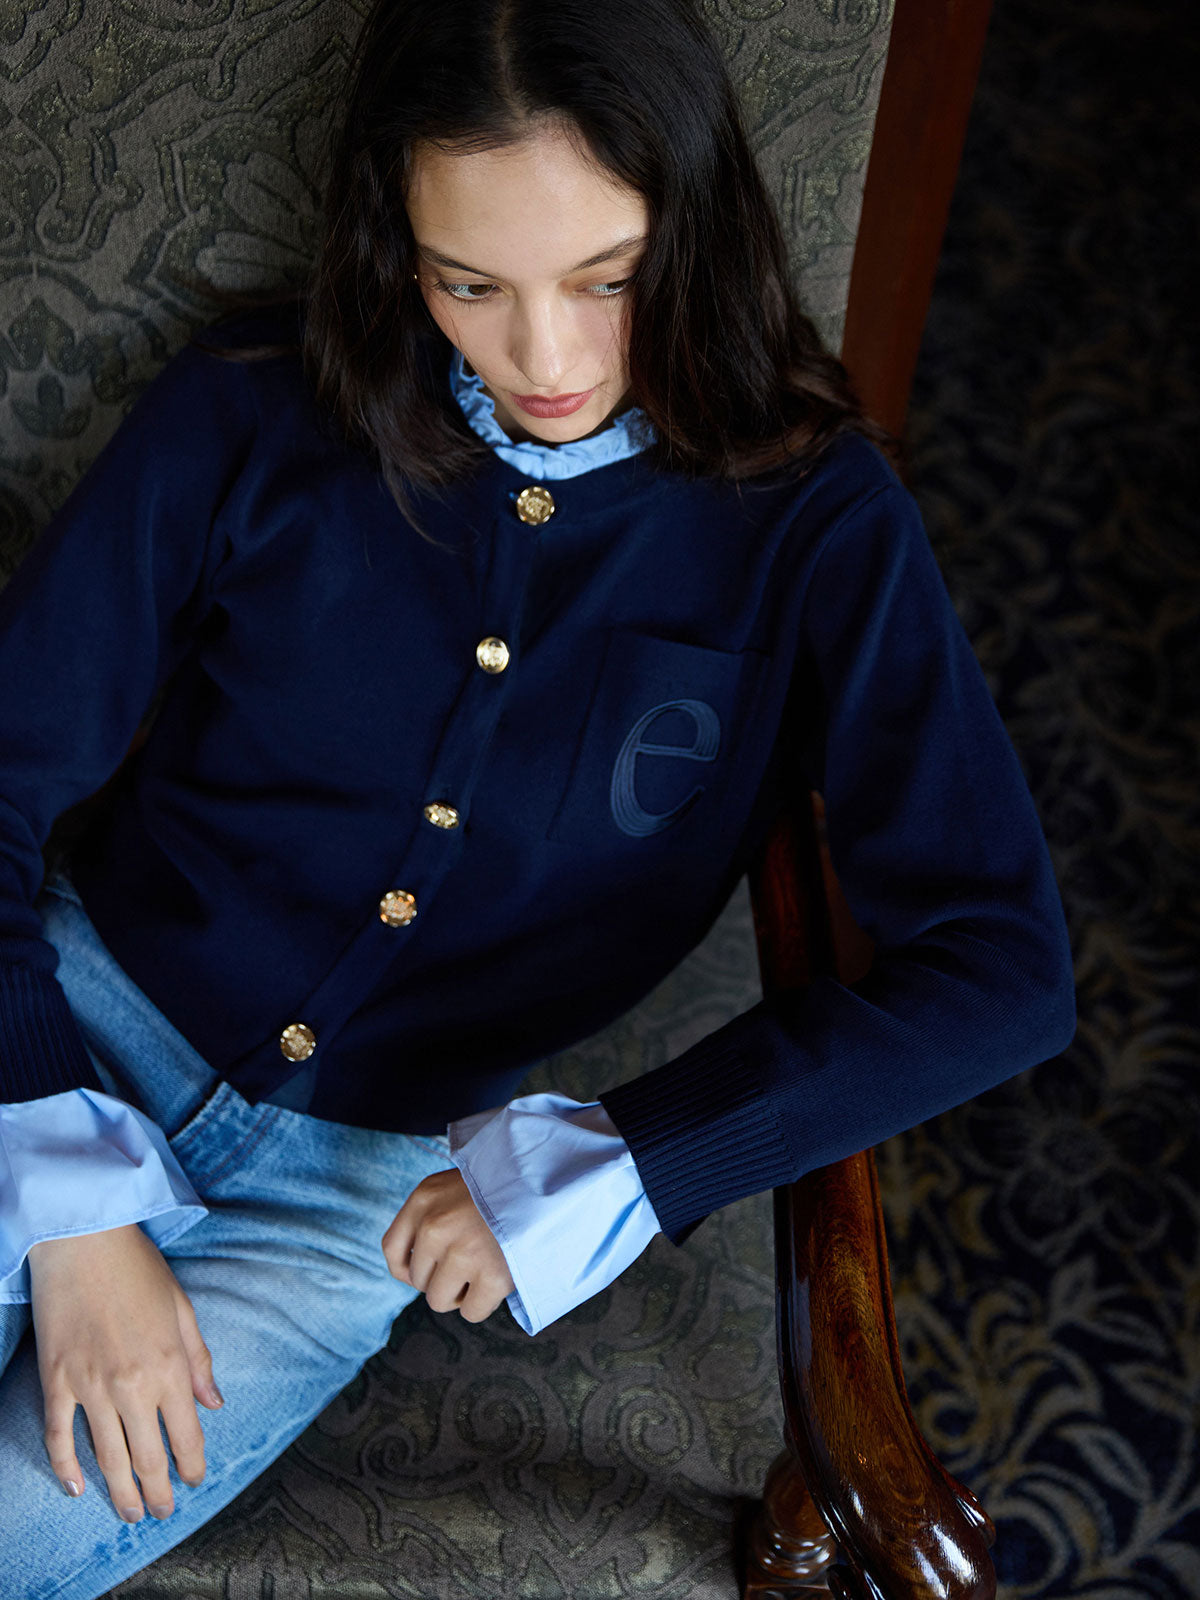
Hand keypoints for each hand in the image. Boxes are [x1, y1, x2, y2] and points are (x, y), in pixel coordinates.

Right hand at [28, 1223, 222, 1521]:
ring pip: (107, 1458)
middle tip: (162, 1512)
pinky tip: (77, 1489)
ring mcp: (90, 1386)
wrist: (85, 1240)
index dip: (192, 1465)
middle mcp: (133, 1384)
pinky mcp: (56, 1381)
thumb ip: (199, 1360)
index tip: (195, 1480)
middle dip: (159, 1492)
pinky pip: (59, 1437)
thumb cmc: (139, 1268)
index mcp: (171, 1365)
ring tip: (130, 1513)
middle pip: (149, 1457)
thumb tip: (213, 1403)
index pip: (186, 1434)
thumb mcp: (182, 1308)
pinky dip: (66, 1468)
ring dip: (121, 1492)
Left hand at [382, 1168, 514, 1322]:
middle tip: (472, 1260)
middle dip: (443, 1278)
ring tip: (485, 1270)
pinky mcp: (492, 1277)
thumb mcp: (458, 1184)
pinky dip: (484, 1303)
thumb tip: (413, 1268)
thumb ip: (434, 1214)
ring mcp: (462, 1253)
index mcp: (425, 1198)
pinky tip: (498, 1281)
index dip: (407, 1269)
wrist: (550, 1182)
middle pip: (418, 1280)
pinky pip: (471, 1312)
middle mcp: (435, 1226)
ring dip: (461, 1293)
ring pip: (439, 1300)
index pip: (393, 1249)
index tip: (427, 1271)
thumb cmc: (505, 1186)